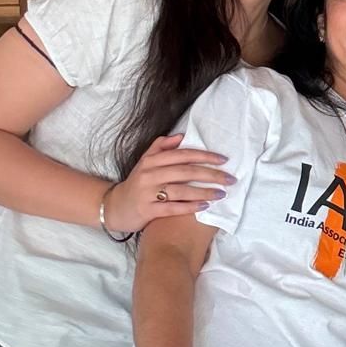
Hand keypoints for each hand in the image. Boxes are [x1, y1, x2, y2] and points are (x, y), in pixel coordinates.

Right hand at [103, 134, 234, 232]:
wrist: (115, 207)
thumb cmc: (137, 183)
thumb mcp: (145, 162)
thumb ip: (161, 147)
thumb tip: (181, 136)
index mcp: (152, 160)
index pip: (183, 155)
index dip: (205, 156)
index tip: (224, 160)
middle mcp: (150, 174)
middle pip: (186, 171)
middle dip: (211, 174)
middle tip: (230, 179)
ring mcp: (148, 192)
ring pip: (181, 190)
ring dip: (204, 192)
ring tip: (222, 194)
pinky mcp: (147, 210)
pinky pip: (172, 207)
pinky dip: (190, 206)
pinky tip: (205, 207)